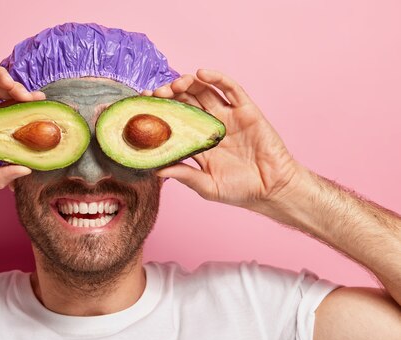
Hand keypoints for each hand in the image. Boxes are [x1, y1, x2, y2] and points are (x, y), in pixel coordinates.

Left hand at [147, 69, 300, 209]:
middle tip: (157, 94)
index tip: (143, 105)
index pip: (174, 120)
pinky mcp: (246, 110)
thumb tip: (156, 171)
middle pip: (186, 102)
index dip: (159, 111)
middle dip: (170, 95)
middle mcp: (210, 125)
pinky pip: (231, 90)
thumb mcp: (207, 186)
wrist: (272, 189)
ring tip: (176, 84)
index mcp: (197, 141)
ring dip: (189, 84)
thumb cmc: (239, 190)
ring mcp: (228, 116)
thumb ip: (185, 175)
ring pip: (205, 92)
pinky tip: (202, 74)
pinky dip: (217, 79)